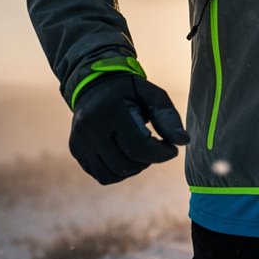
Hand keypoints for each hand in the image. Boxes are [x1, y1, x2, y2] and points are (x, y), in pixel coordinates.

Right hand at [69, 74, 189, 183]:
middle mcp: (90, 128)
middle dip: (148, 161)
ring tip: (140, 151)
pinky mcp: (76, 150)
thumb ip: (168, 118)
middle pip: (126, 164)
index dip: (161, 154)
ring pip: (113, 174)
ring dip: (134, 169)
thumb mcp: (153, 95)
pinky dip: (119, 172)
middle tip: (155, 147)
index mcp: (110, 112)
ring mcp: (80, 141)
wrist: (95, 83)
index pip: (139, 147)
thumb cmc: (130, 91)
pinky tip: (126, 155)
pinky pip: (102, 175)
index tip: (172, 149)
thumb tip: (182, 142)